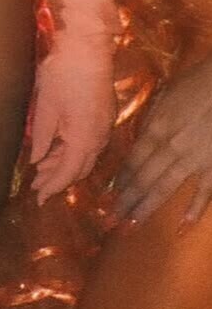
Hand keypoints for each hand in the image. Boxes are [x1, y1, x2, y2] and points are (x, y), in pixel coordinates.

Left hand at [30, 33, 115, 203]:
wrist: (88, 45)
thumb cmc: (63, 73)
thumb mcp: (46, 106)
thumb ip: (43, 137)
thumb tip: (37, 160)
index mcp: (84, 138)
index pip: (67, 173)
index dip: (51, 187)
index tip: (38, 198)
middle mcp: (100, 137)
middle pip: (80, 168)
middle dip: (58, 178)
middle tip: (37, 183)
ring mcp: (106, 125)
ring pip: (86, 155)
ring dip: (66, 163)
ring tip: (42, 166)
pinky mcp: (105, 114)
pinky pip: (91, 142)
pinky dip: (75, 149)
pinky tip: (59, 145)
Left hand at [115, 56, 211, 226]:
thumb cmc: (198, 82)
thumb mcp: (168, 93)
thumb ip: (154, 116)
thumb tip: (142, 136)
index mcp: (157, 126)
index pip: (132, 160)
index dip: (119, 180)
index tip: (107, 196)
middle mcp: (170, 146)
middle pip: (143, 178)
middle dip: (125, 200)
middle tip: (111, 220)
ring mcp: (193, 158)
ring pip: (165, 188)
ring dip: (146, 208)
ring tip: (131, 226)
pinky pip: (203, 192)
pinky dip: (194, 209)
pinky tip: (183, 226)